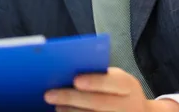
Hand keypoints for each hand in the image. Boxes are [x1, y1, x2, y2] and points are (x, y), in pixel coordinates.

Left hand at [44, 67, 178, 111]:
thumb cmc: (119, 92)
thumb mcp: (116, 80)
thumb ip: (98, 75)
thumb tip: (66, 72)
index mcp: (128, 85)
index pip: (112, 82)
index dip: (94, 81)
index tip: (75, 80)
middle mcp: (129, 105)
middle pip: (99, 103)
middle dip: (72, 98)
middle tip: (49, 94)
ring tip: (55, 106)